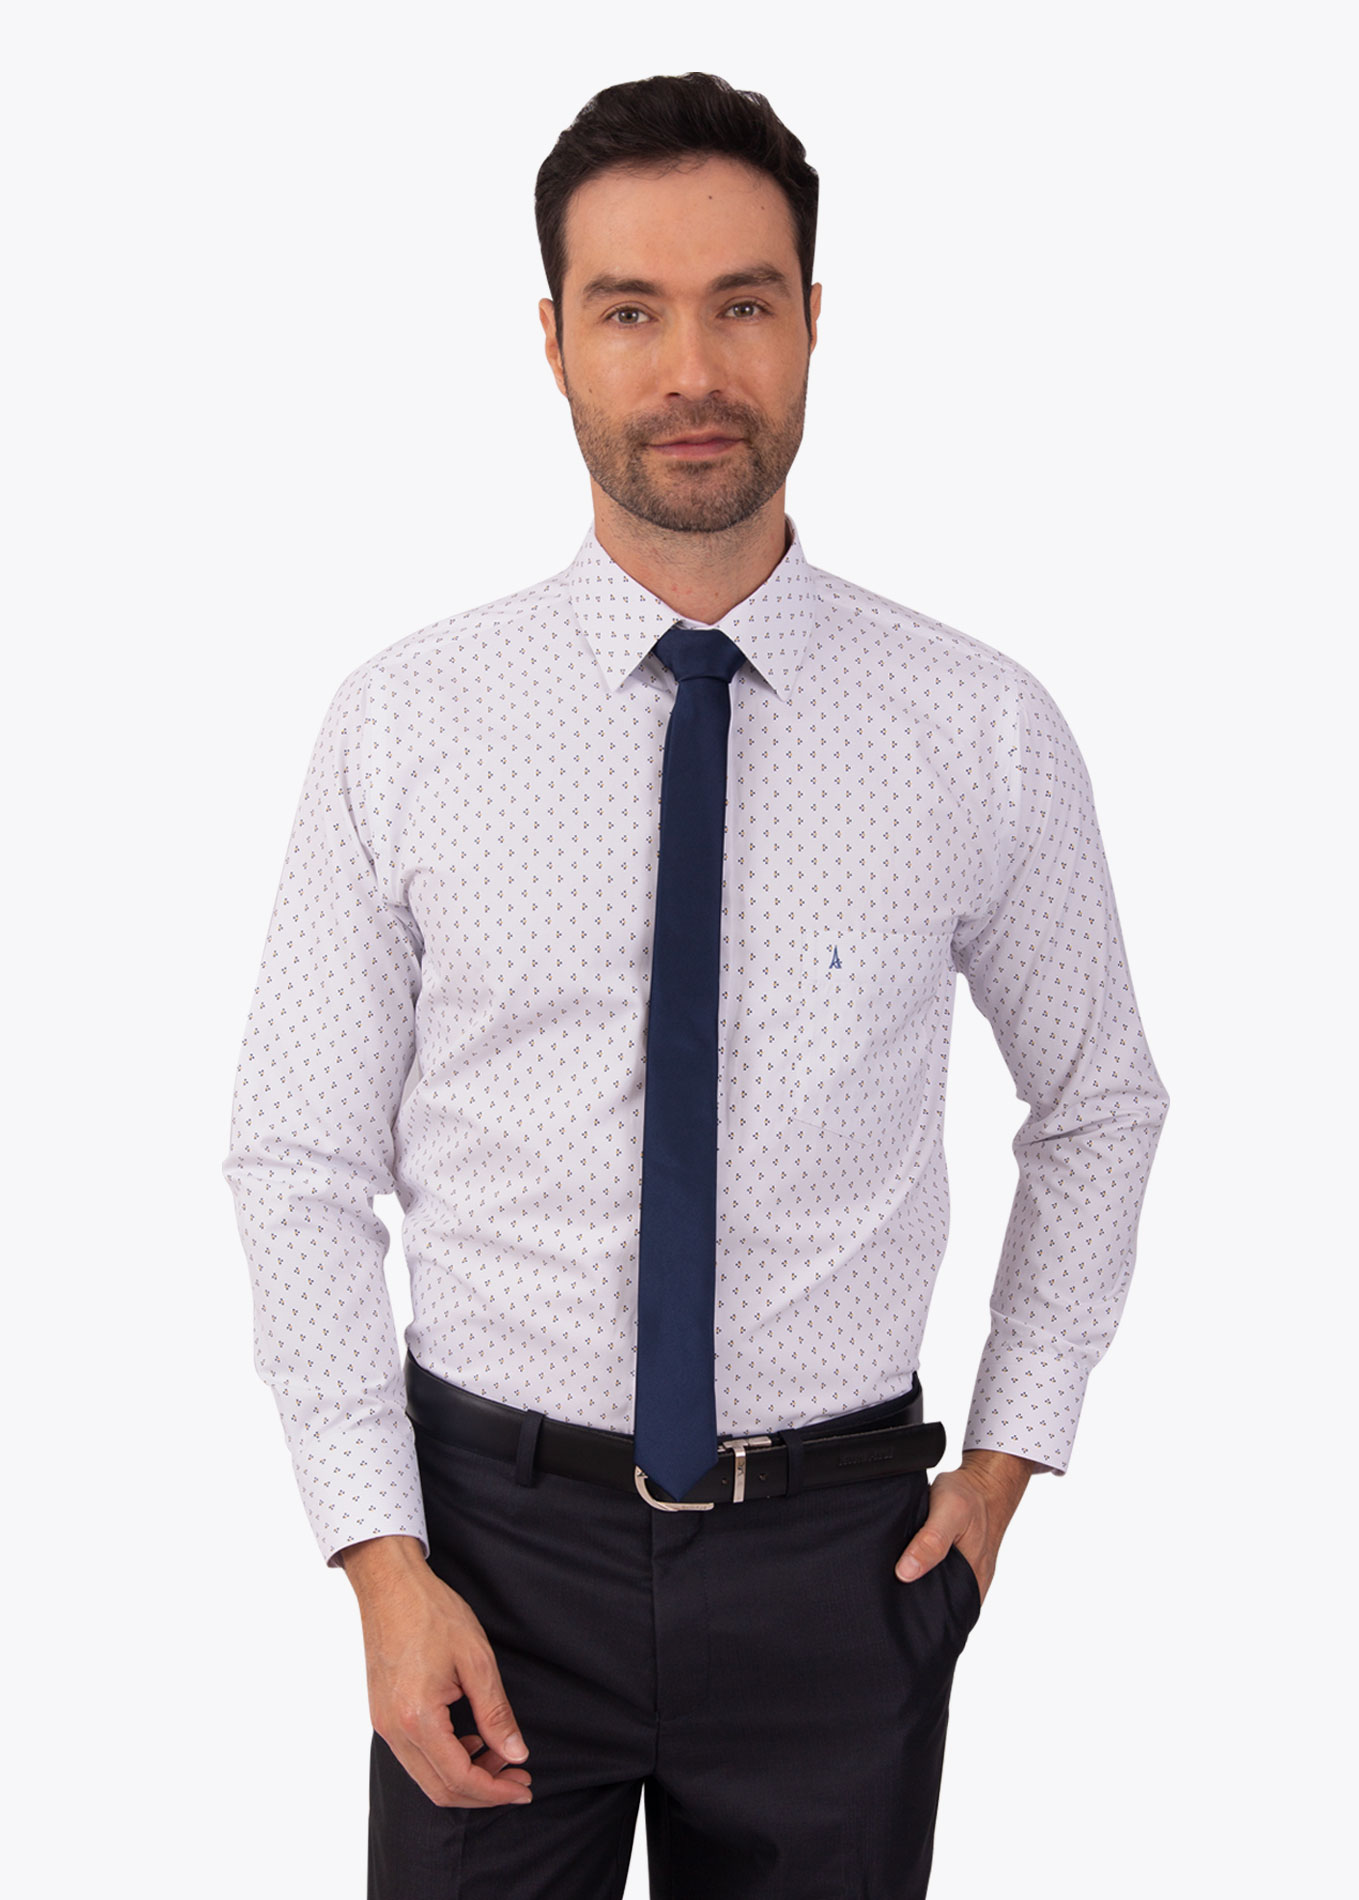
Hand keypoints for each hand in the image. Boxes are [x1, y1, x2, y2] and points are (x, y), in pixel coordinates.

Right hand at [340, 1535, 533, 1809]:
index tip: (525, 1787)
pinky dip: (445, 1759)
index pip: (460, 1778)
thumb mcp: (476, 1660)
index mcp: (417, 1719)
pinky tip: (470, 1739)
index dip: (496, 1791)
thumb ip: (496, 1713)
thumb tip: (516, 1754)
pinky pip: (415, 1756)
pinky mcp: (383, 1714)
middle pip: (440, 1789)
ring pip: (426, 1776)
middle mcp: (394, 1731)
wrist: (390, 1585)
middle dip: (483, 1791)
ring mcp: (384, 1724)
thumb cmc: (432, 1613)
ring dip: (464, 1777)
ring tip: (499, 1757)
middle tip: (518, 1778)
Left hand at [893, 1449, 1039, 1605]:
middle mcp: (970, 1584)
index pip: (942, 1615)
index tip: (891, 1608)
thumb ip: (931, 1542)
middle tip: (885, 1593)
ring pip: (934, 1591)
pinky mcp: (956, 1564)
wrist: (985, 1482)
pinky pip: (935, 1577)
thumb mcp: (949, 1512)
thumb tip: (905, 1573)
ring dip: (915, 1586)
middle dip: (912, 1604)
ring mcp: (964, 1575)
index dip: (917, 1615)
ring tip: (891, 1580)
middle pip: (936, 1606)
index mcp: (972, 1581)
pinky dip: (920, 1572)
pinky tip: (905, 1564)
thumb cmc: (970, 1496)